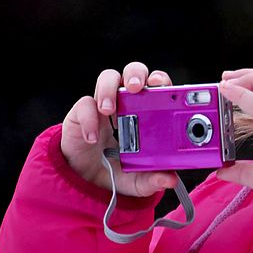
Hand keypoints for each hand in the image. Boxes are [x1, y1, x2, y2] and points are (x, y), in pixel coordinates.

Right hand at [61, 62, 178, 196]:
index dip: (161, 81)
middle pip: (135, 72)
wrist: (85, 179)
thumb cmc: (117, 170)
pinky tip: (92, 138)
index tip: (163, 86)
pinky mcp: (82, 113)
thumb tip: (170, 180)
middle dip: (137, 75)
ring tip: (109, 110)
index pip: (157, 86)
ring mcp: (104, 104)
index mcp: (147, 111)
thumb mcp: (138, 180)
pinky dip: (89, 118)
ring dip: (109, 88)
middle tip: (136, 88)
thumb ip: (154, 179)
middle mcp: (127, 102)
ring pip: (108, 78)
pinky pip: (84, 104)